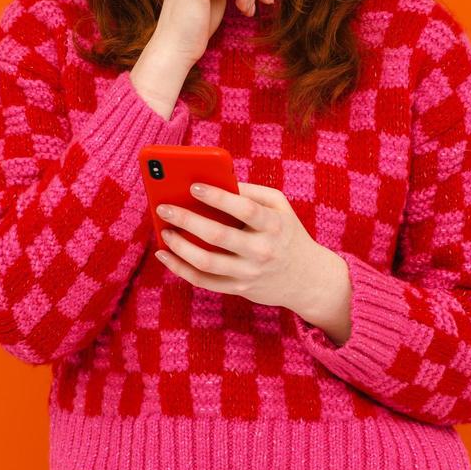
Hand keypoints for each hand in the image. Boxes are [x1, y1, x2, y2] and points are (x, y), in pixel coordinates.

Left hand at [153, 181, 346, 322]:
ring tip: (164, 231)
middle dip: (187, 220)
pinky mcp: (238, 288)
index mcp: (274, 224)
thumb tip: (214, 180)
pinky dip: (180, 268)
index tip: (194, 186)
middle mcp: (262, 250)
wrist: (306, 278)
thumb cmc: (286, 232)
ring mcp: (249, 273)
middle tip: (164, 207)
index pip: (245, 209)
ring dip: (179, 247)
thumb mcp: (279, 206)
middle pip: (219, 236)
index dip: (218, 197)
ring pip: (206, 262)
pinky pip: (203, 281)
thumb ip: (251, 191)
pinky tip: (164, 254)